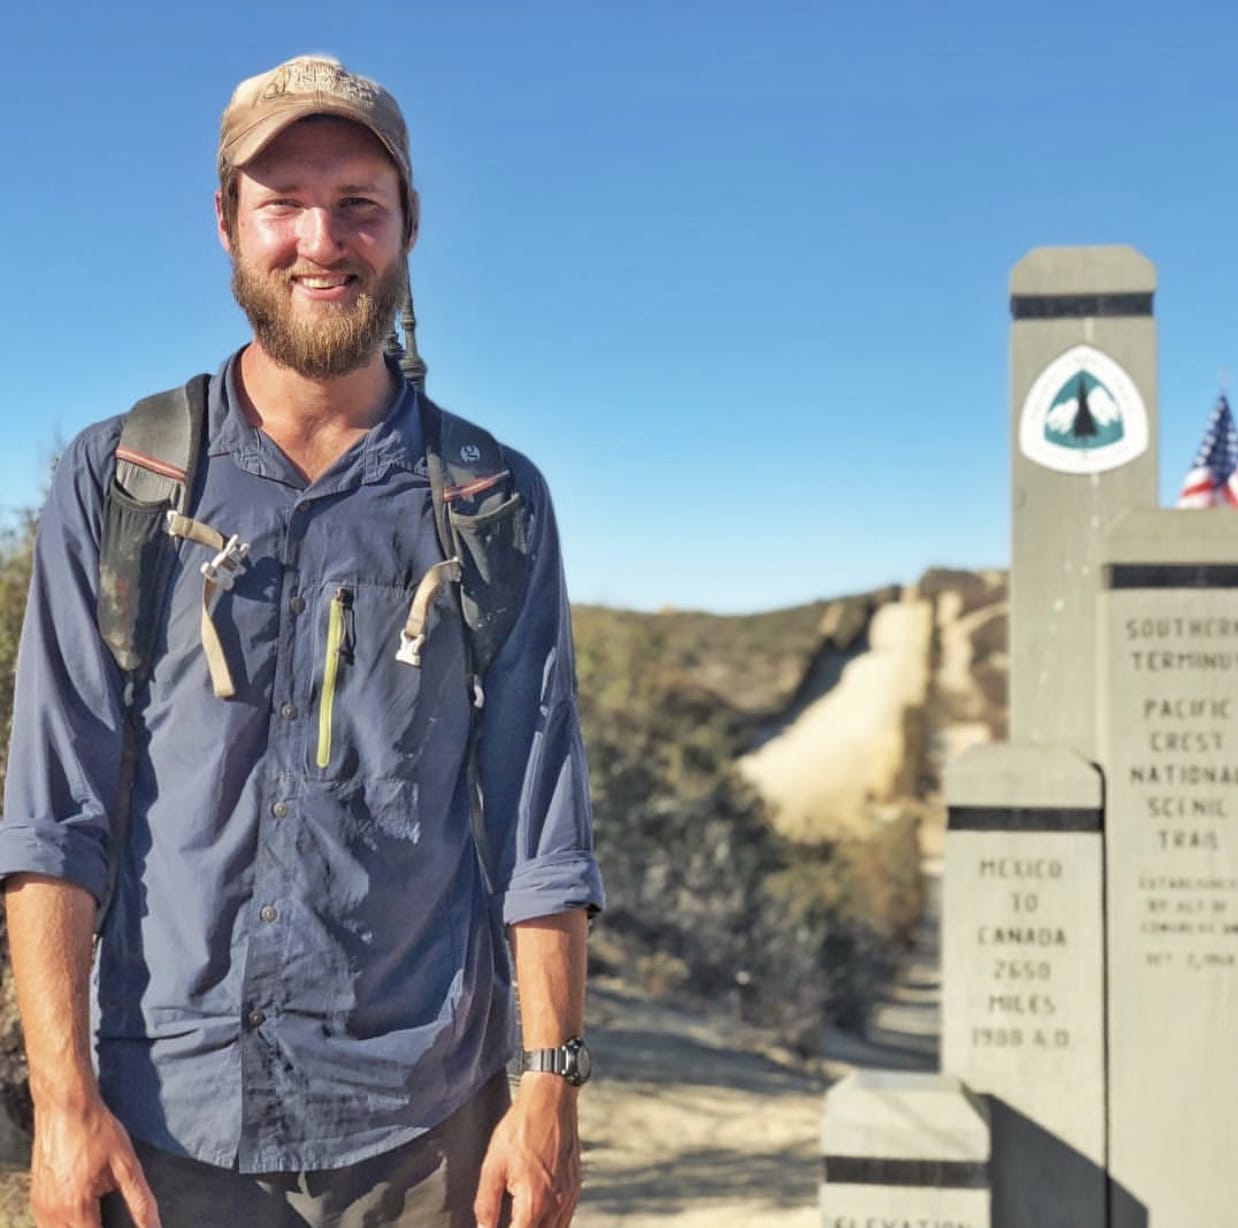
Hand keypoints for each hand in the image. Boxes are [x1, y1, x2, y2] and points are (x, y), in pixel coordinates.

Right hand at [29, 1097, 159, 1227]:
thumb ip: (139, 1200)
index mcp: (76, 1208)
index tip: (121, 1225)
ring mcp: (40, 1207)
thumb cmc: (96, 1131)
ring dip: (78, 1227)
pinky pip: (47, 1224)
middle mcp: (52, 1213)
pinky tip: (81, 1210)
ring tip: (97, 1213)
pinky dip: (64, 1223)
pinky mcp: (35, 1198)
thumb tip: (154, 1227)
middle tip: (110, 1217)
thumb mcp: (126, 1164)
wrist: (65, 1106)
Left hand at [473, 1074, 581, 1227]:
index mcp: (533, 1202)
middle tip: (509, 1218)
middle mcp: (556, 1205)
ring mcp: (569, 1197)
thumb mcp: (493, 1164)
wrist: (551, 1098)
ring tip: (520, 1217)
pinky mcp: (576, 1188)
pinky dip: (551, 1224)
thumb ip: (487, 1204)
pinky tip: (536, 1214)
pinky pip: (565, 1220)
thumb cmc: (521, 1127)